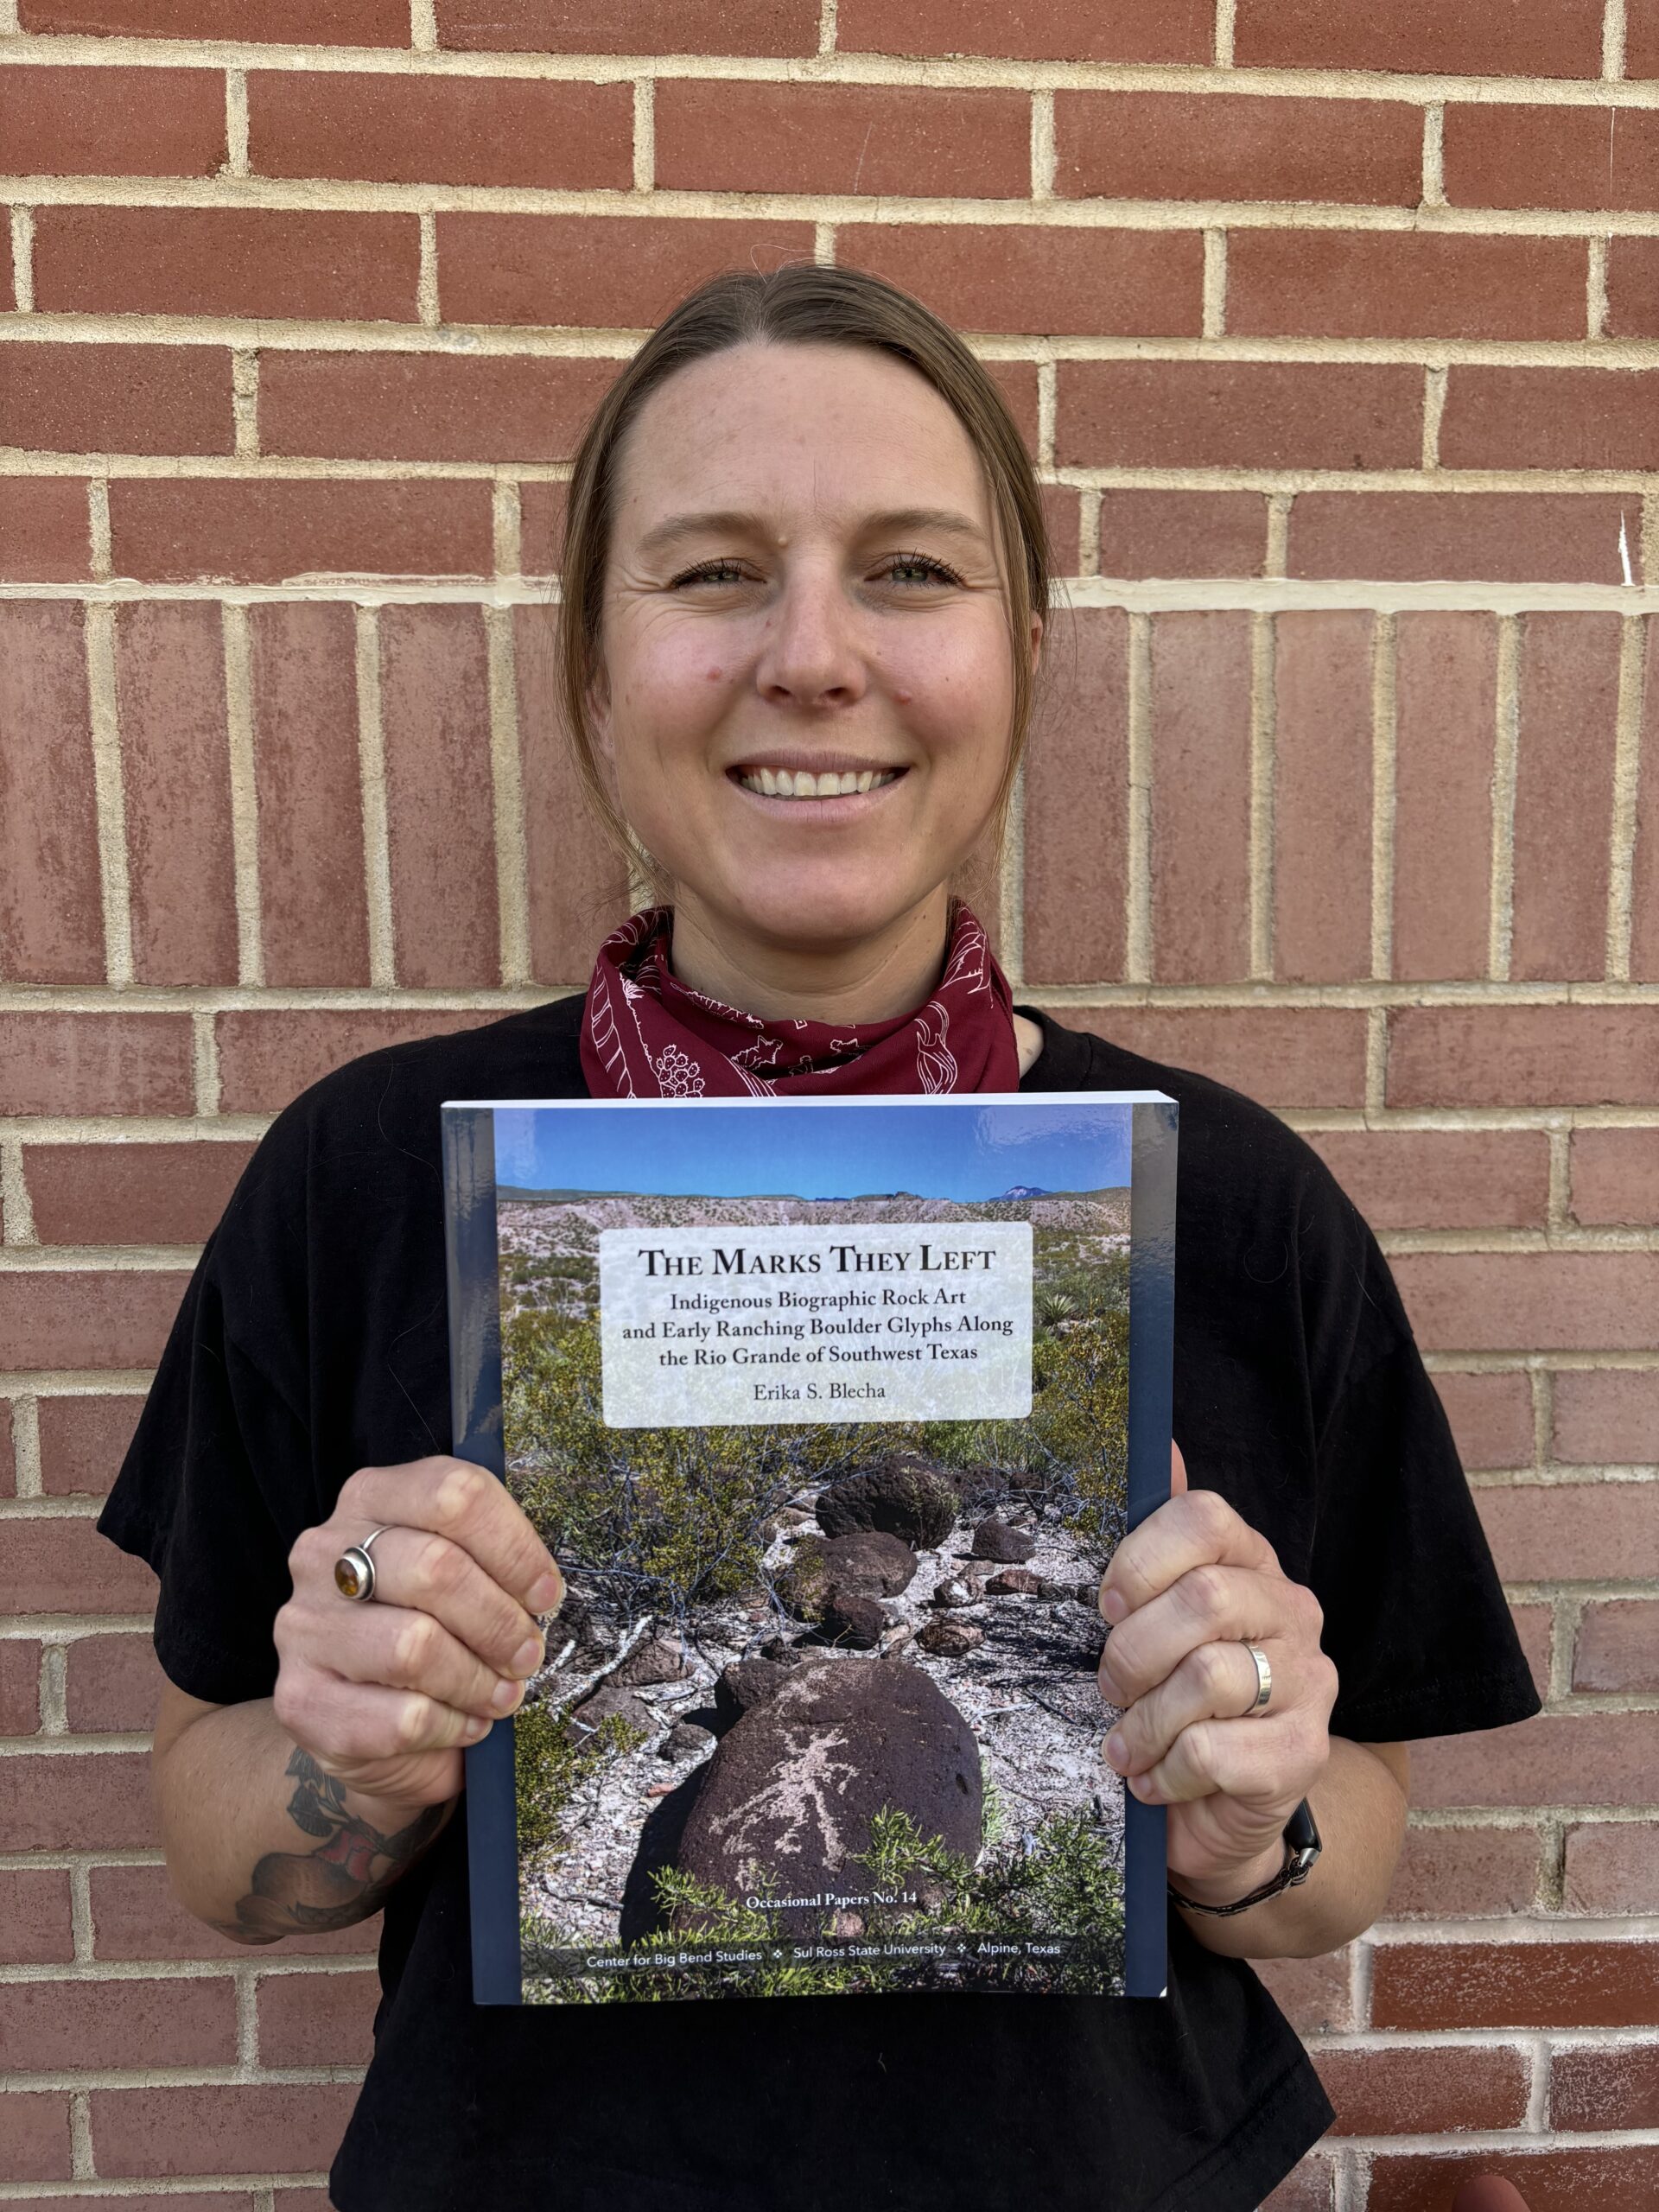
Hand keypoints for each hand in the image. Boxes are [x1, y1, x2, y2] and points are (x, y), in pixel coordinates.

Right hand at [273, 1455, 563, 1820]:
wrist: (372, 1726)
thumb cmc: (434, 1632)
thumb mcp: (462, 1574)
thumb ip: (492, 1560)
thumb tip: (540, 1588)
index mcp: (370, 1498)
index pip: (454, 1494)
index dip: (514, 1547)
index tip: (545, 1593)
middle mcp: (323, 1552)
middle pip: (436, 1568)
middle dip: (500, 1621)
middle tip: (528, 1654)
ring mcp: (303, 1626)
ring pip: (414, 1646)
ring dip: (476, 1679)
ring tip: (501, 1694)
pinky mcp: (300, 1700)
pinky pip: (398, 1717)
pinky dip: (449, 1725)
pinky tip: (463, 1724)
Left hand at [1096, 1443, 1336, 1904]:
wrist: (1225, 1808)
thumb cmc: (1178, 1698)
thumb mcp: (1159, 1616)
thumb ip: (1160, 1537)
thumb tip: (1159, 1440)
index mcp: (1252, 1563)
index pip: (1205, 1517)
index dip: (1143, 1555)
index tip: (1109, 1604)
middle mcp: (1293, 1611)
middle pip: (1203, 1599)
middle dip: (1133, 1651)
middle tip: (1110, 1688)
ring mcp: (1309, 1683)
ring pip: (1208, 1678)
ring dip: (1144, 1721)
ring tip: (1127, 1744)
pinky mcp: (1305, 1753)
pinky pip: (1213, 1751)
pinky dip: (1166, 1769)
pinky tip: (1157, 1778)